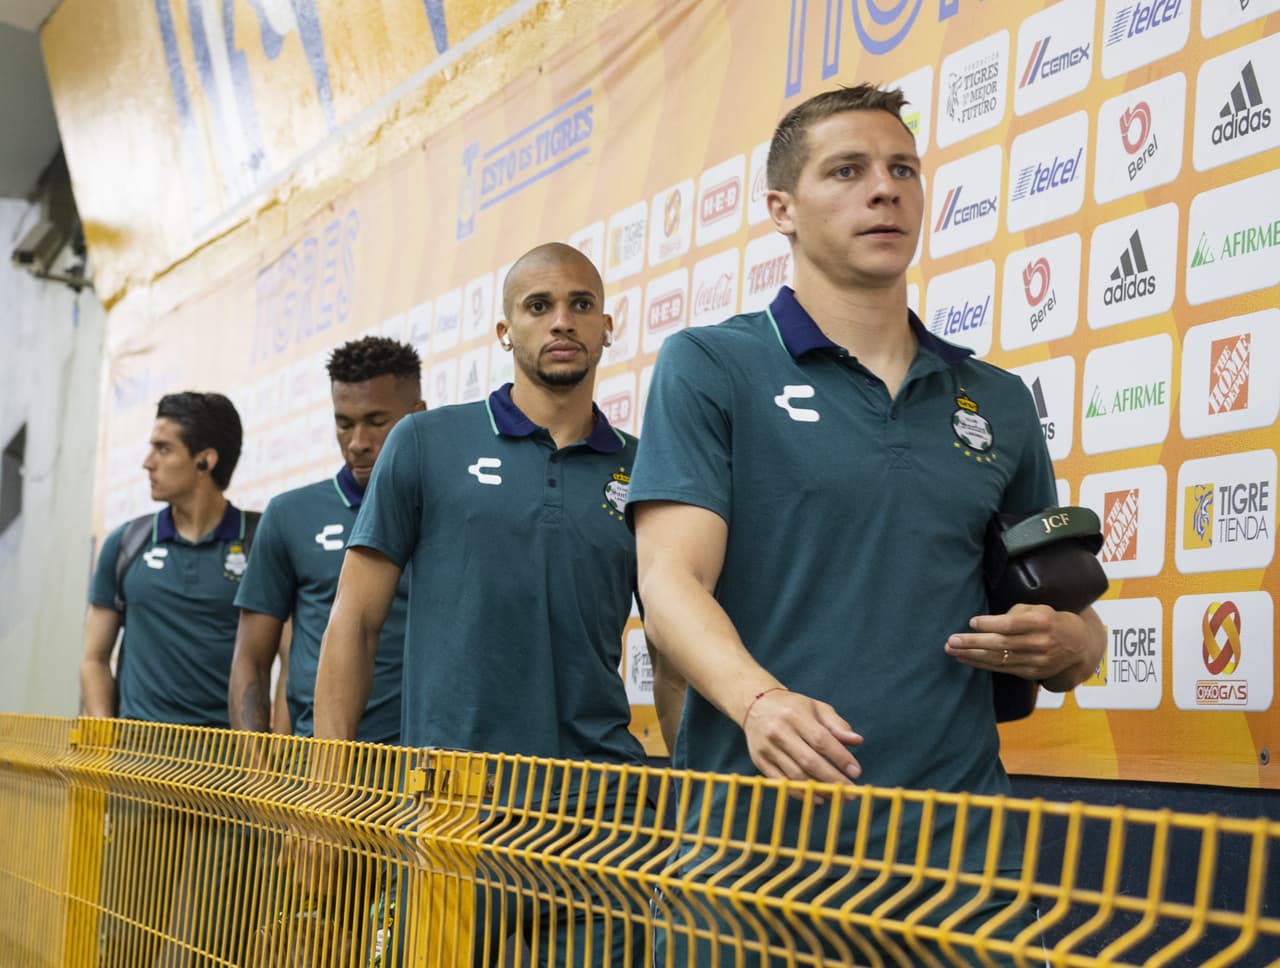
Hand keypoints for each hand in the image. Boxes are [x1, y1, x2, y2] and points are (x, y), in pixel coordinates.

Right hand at [742, 689, 862, 791]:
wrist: (756, 705)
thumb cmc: (793, 707)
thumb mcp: (816, 708)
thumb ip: (837, 725)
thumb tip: (857, 741)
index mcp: (795, 715)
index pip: (821, 740)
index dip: (840, 758)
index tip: (856, 772)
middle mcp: (779, 731)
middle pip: (809, 761)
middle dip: (832, 779)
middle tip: (851, 792)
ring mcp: (767, 747)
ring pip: (795, 774)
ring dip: (818, 789)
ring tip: (836, 796)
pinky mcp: (759, 760)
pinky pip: (782, 781)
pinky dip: (800, 792)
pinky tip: (816, 796)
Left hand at [944, 603, 1103, 689]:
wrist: (1079, 647)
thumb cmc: (1052, 621)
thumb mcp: (1040, 609)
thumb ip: (1016, 613)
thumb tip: (990, 622)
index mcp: (1042, 622)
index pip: (1012, 625)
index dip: (990, 624)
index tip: (972, 622)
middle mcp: (1040, 643)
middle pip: (1002, 644)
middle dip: (973, 643)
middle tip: (951, 641)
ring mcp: (1036, 661)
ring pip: (999, 659)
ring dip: (972, 656)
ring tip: (951, 650)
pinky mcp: (1031, 673)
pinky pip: (1002, 669)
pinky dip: (981, 664)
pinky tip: (965, 659)